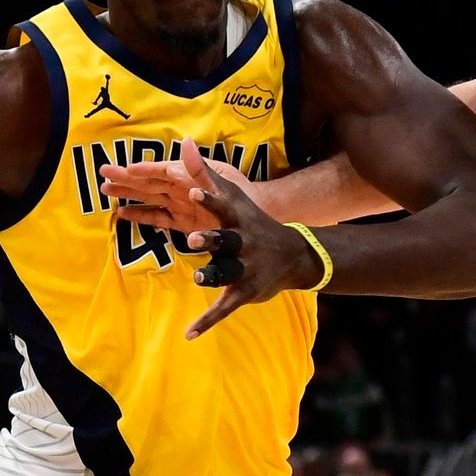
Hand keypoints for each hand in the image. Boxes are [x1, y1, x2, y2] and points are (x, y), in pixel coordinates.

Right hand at [100, 137, 256, 233]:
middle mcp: (182, 189)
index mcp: (190, 177)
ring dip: (128, 194)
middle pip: (149, 182)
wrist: (257, 224)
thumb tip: (184, 141)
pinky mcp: (182, 223)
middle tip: (102, 174)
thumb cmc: (242, 201)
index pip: (162, 171)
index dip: (143, 170)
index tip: (123, 169)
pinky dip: (141, 215)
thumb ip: (200, 167)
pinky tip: (122, 214)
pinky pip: (158, 217)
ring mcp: (181, 206)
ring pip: (149, 197)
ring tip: (105, 191)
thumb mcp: (221, 184)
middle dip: (126, 178)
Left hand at [180, 162, 323, 338]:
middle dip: (212, 239)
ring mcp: (246, 269)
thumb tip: (182, 142)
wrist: (294, 255)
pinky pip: (224, 308)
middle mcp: (244, 243)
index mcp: (238, 220)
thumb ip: (204, 173)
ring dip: (213, 277)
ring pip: (228, 273)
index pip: (222, 206)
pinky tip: (189, 334)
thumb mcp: (235, 196)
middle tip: (193, 237)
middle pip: (226, 240)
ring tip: (198, 280)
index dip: (208, 199)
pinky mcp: (245, 292)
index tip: (192, 191)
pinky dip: (207, 322)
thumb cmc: (254, 221)